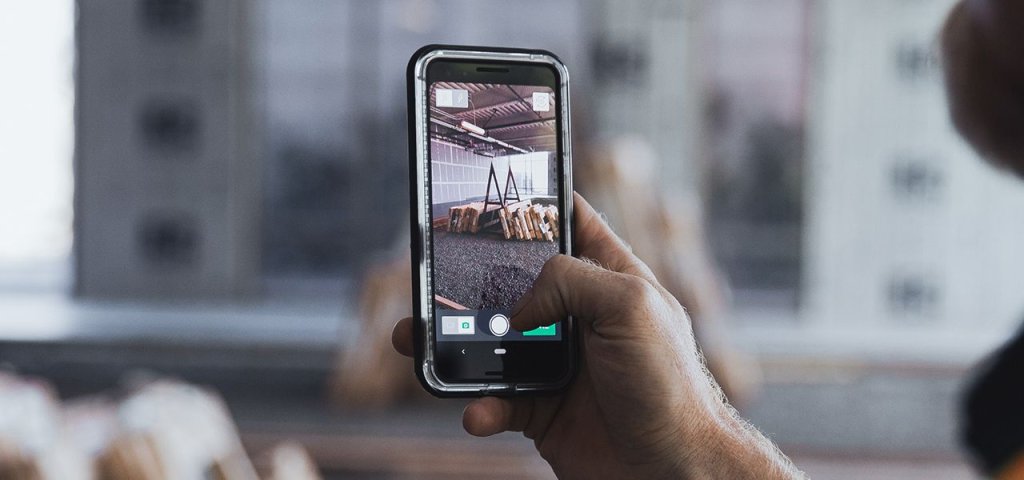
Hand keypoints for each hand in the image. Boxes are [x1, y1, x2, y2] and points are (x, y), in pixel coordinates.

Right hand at [392, 192, 802, 478]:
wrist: (673, 471)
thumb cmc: (670, 384)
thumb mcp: (630, 305)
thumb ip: (569, 280)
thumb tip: (519, 304)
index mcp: (609, 278)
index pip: (571, 224)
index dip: (538, 204)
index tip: (497, 188)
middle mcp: (579, 317)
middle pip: (513, 284)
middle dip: (469, 281)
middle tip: (430, 278)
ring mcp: (557, 364)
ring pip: (490, 344)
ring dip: (452, 345)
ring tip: (415, 341)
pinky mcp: (541, 410)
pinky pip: (496, 402)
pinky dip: (480, 406)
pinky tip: (478, 411)